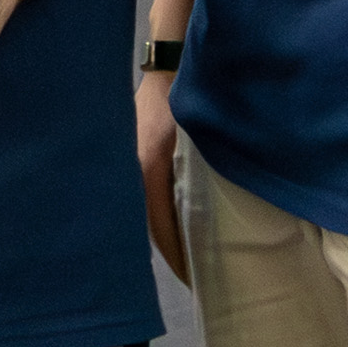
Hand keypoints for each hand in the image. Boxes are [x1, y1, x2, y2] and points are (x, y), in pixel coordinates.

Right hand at [135, 69, 187, 283]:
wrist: (167, 66)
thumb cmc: (186, 99)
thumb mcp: (199, 139)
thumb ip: (203, 175)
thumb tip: (217, 216)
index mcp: (147, 171)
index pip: (161, 228)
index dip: (178, 256)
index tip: (194, 280)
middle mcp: (132, 172)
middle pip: (149, 224)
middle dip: (170, 251)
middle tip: (191, 276)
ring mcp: (130, 164)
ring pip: (146, 211)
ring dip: (165, 232)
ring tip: (185, 255)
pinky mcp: (133, 157)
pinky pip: (146, 195)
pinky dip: (161, 212)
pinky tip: (175, 222)